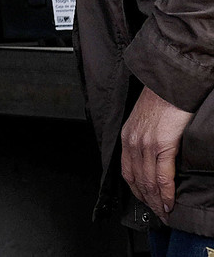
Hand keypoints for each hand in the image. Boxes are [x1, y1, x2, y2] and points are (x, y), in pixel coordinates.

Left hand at [121, 86, 193, 220]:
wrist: (170, 83)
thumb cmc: (162, 99)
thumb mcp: (146, 121)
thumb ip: (147, 139)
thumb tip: (156, 157)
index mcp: (128, 136)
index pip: (127, 171)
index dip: (136, 191)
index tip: (145, 203)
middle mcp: (132, 142)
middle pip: (136, 180)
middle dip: (147, 201)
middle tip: (157, 215)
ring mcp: (145, 144)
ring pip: (148, 182)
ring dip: (156, 202)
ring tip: (164, 214)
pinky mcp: (162, 144)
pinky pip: (162, 176)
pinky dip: (166, 193)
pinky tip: (169, 203)